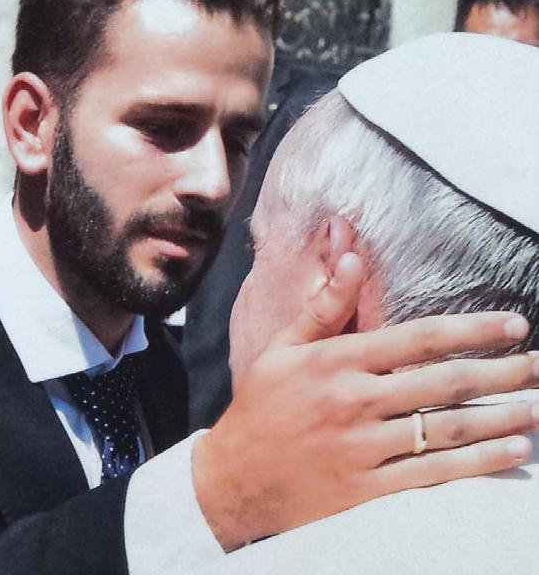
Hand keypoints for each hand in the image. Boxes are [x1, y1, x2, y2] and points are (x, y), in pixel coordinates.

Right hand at [193, 252, 538, 549]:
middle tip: (538, 365)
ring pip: (446, 429)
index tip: (513, 325)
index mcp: (335, 361)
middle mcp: (353, 401)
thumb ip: (324, 306)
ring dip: (501, 417)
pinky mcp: (368, 487)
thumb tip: (352, 257)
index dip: (472, 330)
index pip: (418, 338)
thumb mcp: (282, 348)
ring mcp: (363, 447)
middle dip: (502, 373)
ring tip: (538, 407)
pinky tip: (511, 450)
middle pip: (444, 382)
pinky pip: (434, 473)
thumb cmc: (261, 405)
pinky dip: (479, 462)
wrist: (235, 477)